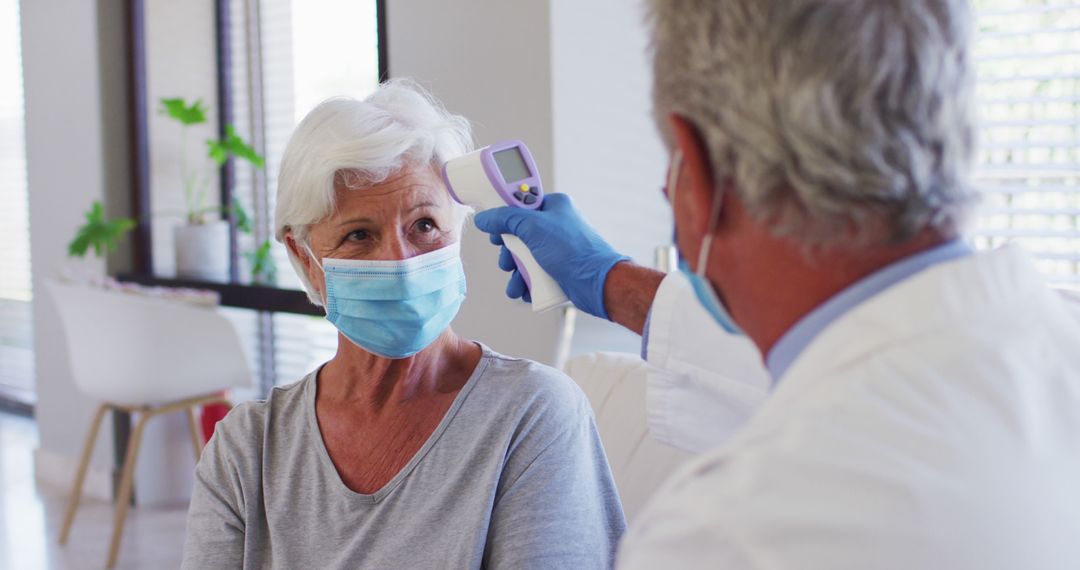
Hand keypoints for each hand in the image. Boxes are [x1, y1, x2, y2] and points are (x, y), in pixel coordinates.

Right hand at [473, 193, 629, 319]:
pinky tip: (525, 291)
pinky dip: (527, 283)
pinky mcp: (559, 270)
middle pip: (519, 235)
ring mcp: (558, 249)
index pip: (521, 204)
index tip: (494, 229)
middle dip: (509, 253)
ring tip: (516, 283)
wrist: (599, 283)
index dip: (505, 217)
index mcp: (554, 207)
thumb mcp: (534, 227)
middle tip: (507, 261)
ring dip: (516, 273)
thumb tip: (484, 218)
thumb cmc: (573, 251)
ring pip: (525, 258)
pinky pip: (535, 274)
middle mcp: (556, 226)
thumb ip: (505, 219)